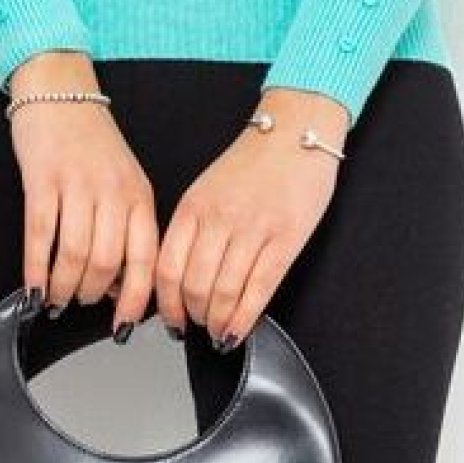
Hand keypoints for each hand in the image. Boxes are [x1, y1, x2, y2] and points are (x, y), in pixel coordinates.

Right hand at [7, 52, 160, 329]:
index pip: (146, 260)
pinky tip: (32, 285)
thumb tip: (120, 284)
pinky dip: (35, 268)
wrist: (60, 92)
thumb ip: (128, 229)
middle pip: (106, 263)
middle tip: (78, 305)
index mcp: (139, 197)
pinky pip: (40, 236)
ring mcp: (77, 186)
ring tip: (54, 297)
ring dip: (62, 286)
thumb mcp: (125, 182)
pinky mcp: (42, 181)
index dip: (134, 300)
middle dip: (90, 295)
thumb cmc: (92, 142)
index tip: (122, 327)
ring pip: (74, 255)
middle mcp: (112, 193)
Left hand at [154, 84, 347, 346]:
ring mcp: (253, 230)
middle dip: (193, 316)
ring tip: (219, 329)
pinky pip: (258, 289)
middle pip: (193, 286)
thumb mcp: (207, 189)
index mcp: (193, 207)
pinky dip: (244, 317)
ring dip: (218, 321)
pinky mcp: (285, 239)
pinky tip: (239, 329)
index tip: (170, 318)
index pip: (166, 268)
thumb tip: (179, 277)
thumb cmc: (255, 163)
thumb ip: (192, 229)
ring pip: (224, 293)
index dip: (165, 304)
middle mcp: (219, 219)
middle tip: (198, 325)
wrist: (297, 132)